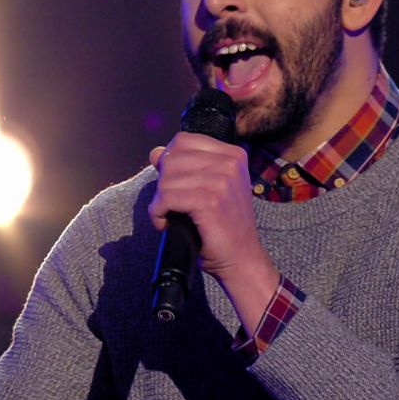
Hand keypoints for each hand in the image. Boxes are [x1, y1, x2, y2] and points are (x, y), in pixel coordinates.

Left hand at [149, 133, 278, 325]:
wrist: (242, 259)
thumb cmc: (223, 226)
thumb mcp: (208, 189)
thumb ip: (185, 168)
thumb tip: (156, 152)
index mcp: (233, 155)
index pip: (184, 140)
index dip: (170, 161)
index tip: (173, 184)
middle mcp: (230, 163)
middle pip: (173, 158)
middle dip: (164, 183)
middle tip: (171, 205)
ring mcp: (222, 180)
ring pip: (167, 178)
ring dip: (160, 201)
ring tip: (169, 216)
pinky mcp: (210, 200)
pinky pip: (167, 197)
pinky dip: (158, 213)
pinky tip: (165, 224)